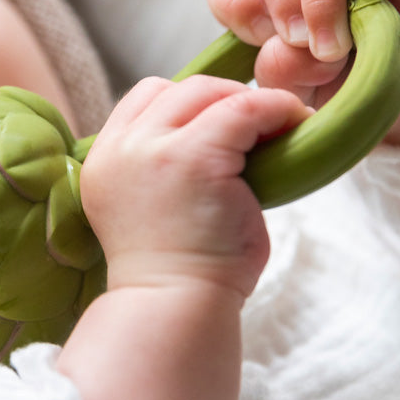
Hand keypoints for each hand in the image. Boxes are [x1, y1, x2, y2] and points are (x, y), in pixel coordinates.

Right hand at [80, 74, 310, 301]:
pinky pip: (244, 109)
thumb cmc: (178, 273)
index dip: (187, 104)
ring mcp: (153, 150)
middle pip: (174, 89)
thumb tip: (223, 136)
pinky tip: (294, 124)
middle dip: (220, 99)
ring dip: (247, 102)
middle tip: (258, 125)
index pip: (143, 100)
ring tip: (279, 125)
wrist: (174, 310)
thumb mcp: (154, 208)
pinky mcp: (195, 157)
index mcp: (104, 161)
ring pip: (206, 91)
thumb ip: (167, 168)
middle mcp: (120, 150)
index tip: (222, 125)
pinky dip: (275, 109)